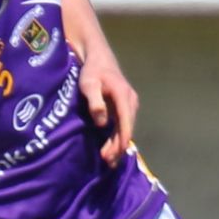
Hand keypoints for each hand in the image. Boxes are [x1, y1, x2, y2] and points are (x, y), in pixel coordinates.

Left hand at [78, 45, 139, 168]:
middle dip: (118, 146)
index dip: (122, 139)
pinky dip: (118, 138)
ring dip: (118, 145)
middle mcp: (130, 101)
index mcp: (123, 95)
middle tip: (107, 161)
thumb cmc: (92, 70)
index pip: (126, 121)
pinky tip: (111, 150)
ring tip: (108, 161)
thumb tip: (102, 122)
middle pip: (127, 128)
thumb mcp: (89, 84)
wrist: (98, 58)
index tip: (116, 153)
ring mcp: (129, 104)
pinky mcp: (124, 108)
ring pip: (126, 128)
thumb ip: (95, 101)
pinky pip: (123, 126)